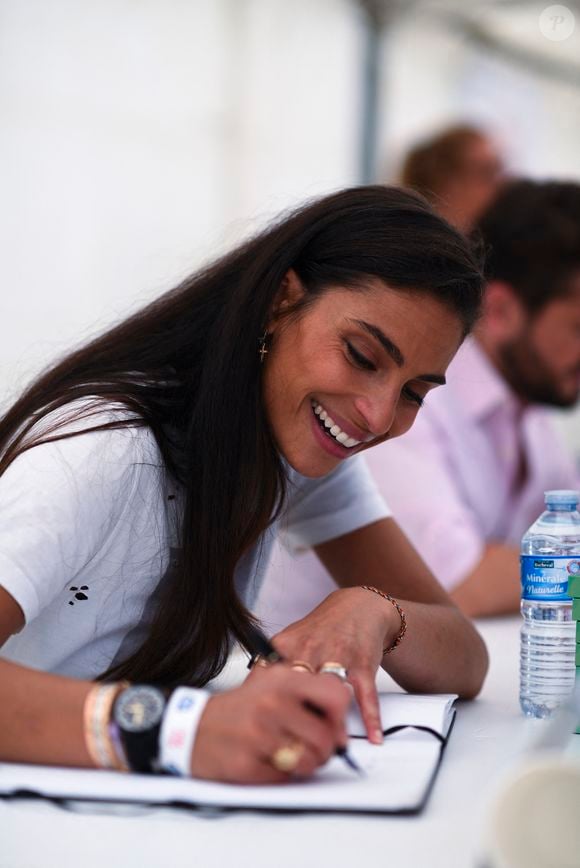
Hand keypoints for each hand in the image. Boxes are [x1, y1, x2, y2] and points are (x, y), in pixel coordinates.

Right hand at [191, 665, 349, 782]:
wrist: (192, 729)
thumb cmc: (239, 710)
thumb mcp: (273, 686)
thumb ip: (308, 696)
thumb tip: (340, 723)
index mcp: (282, 680)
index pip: (335, 694)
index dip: (340, 716)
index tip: (334, 726)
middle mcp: (272, 703)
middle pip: (326, 737)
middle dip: (326, 750)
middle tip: (315, 750)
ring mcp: (259, 734)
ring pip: (310, 761)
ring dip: (307, 765)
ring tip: (292, 757)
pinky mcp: (247, 763)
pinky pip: (286, 778)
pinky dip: (282, 775)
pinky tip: (268, 762)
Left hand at [271, 587, 398, 743]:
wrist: (357, 607)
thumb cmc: (322, 630)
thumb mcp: (290, 640)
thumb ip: (271, 666)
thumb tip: (250, 696)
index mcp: (287, 645)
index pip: (268, 679)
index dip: (264, 706)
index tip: (262, 729)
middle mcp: (310, 649)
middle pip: (298, 690)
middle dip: (295, 718)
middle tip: (293, 745)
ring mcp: (338, 656)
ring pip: (330, 695)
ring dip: (331, 723)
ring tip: (329, 747)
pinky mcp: (363, 664)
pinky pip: (366, 695)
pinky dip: (371, 717)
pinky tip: (372, 737)